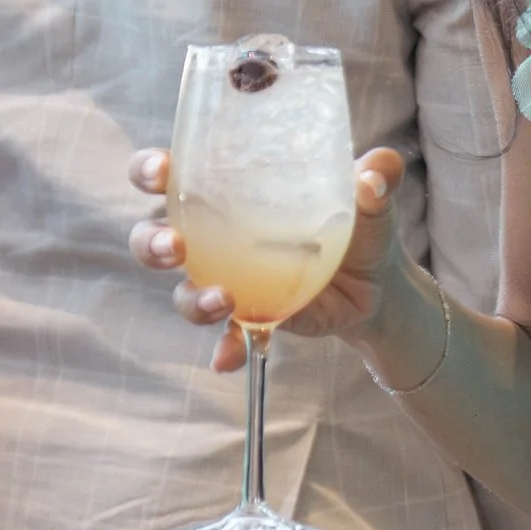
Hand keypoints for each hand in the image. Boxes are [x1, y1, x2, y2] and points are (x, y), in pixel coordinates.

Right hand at [127, 143, 425, 376]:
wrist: (378, 284)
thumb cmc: (358, 223)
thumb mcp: (368, 197)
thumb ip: (373, 178)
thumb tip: (377, 172)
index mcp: (228, 190)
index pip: (173, 175)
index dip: (152, 171)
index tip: (161, 173)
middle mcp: (214, 235)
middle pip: (154, 235)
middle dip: (152, 243)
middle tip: (175, 247)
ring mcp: (227, 279)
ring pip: (183, 290)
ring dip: (192, 298)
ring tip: (224, 300)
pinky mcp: (249, 317)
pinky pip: (227, 336)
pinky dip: (227, 348)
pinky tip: (230, 358)